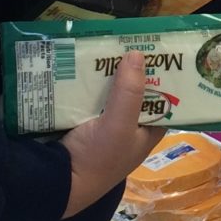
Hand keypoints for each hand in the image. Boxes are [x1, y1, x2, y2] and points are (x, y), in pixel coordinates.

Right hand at [61, 52, 165, 218]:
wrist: (56, 182)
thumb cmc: (98, 158)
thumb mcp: (120, 125)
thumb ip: (130, 92)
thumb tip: (138, 53)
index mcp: (145, 134)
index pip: (163, 102)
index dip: (164, 79)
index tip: (162, 52)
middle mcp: (126, 129)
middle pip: (133, 93)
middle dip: (130, 69)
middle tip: (127, 39)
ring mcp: (102, 125)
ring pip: (108, 92)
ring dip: (106, 73)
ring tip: (106, 42)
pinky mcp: (79, 121)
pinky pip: (86, 95)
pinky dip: (86, 81)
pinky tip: (83, 60)